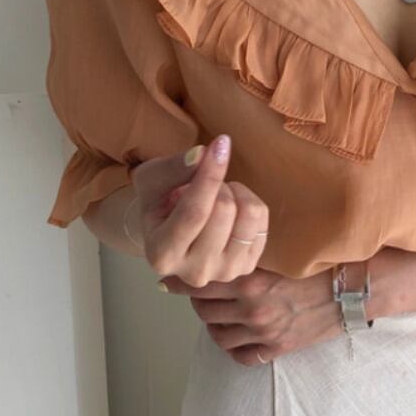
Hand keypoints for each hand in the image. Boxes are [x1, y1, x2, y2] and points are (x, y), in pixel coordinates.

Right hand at [129, 134, 269, 286]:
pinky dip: (248, 202)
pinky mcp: (248, 266)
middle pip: (224, 211)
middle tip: (205, 183)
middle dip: (218, 183)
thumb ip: (173, 168)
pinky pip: (262, 219)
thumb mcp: (153, 180)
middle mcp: (195, 272)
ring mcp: (225, 272)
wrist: (170, 229)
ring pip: (249, 215)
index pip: (195, 212)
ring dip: (235, 192)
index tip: (221, 143)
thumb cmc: (159, 202)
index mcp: (162, 254)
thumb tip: (202, 154)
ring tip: (217, 195)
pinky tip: (231, 208)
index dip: (211, 174)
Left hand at [157, 266, 343, 365]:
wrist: (354, 287)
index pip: (201, 283)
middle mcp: (253, 309)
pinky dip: (233, 346)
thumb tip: (222, 247)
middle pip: (203, 310)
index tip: (169, 279)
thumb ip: (250, 253)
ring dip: (212, 322)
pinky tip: (236, 333)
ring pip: (217, 334)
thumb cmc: (321, 261)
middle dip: (196, 300)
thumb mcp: (282, 251)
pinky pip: (241, 356)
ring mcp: (264, 332)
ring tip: (216, 311)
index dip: (180, 282)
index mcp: (252, 280)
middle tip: (198, 290)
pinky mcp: (278, 349)